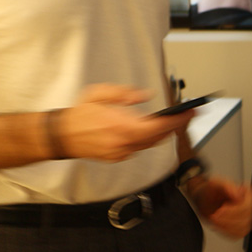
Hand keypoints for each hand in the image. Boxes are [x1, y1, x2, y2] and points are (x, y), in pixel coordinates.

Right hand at [55, 84, 191, 161]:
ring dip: (164, 133)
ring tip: (174, 120)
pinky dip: (148, 139)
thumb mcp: (99, 94)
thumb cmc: (79, 114)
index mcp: (121, 126)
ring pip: (151, 144)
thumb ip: (124, 94)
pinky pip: (139, 148)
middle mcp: (124, 142)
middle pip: (159, 137)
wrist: (61, 136)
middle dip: (176, 126)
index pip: (159, 126)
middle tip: (188, 114)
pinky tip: (151, 130)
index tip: (191, 113)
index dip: (178, 121)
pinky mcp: (117, 157)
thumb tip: (145, 95)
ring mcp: (121, 152)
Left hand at [185, 175, 251, 238]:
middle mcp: (249, 205)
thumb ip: (227, 187)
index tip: (221, 209)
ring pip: (243, 228)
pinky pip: (238, 234)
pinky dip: (227, 232)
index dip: (234, 211)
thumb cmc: (210, 190)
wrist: (203, 198)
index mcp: (246, 193)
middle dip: (228, 219)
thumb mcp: (216, 184)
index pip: (247, 206)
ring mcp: (245, 217)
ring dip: (227, 227)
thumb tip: (238, 196)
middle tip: (215, 215)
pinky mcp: (240, 227)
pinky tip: (219, 226)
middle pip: (245, 218)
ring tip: (216, 220)